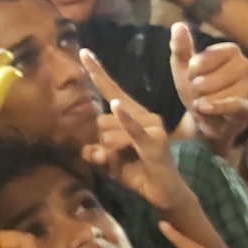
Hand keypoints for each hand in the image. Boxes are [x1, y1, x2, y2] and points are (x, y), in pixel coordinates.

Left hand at [79, 48, 189, 210]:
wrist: (164, 194)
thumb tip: (90, 151)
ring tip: (128, 162)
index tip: (84, 52)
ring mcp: (151, 126)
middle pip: (102, 121)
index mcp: (131, 115)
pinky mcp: (154, 141)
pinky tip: (116, 106)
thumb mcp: (110, 165)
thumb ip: (96, 155)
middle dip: (101, 144)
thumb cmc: (138, 174)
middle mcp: (143, 115)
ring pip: (110, 131)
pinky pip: (132, 130)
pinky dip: (125, 120)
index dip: (97, 72)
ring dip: (111, 153)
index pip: (111, 90)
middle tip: (117, 159)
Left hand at [169, 23, 247, 149]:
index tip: (193, 76)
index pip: (203, 59)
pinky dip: (215, 107)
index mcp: (231, 51)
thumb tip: (178, 25)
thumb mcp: (184, 68)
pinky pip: (233, 105)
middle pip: (208, 78)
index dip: (192, 71)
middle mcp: (246, 65)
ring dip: (203, 102)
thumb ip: (181, 48)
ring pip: (216, 93)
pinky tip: (204, 108)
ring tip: (208, 104)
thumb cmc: (198, 89)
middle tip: (202, 93)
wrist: (207, 119)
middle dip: (197, 89)